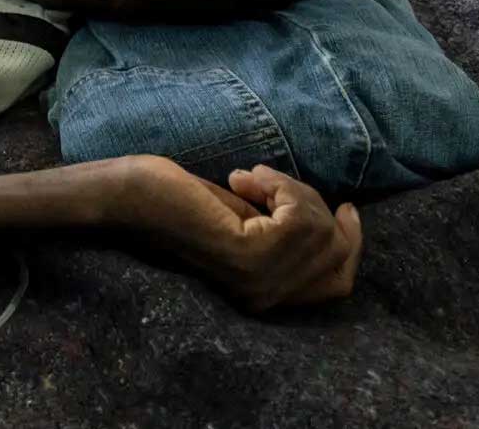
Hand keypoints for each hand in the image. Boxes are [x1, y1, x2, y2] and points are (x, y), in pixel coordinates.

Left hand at [112, 155, 362, 311]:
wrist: (127, 195)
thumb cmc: (176, 199)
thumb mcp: (246, 220)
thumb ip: (286, 231)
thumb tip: (337, 220)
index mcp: (264, 296)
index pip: (337, 285)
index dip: (350, 245)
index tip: (347, 210)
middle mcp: (265, 299)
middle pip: (336, 253)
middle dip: (314, 206)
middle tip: (269, 183)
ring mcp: (257, 281)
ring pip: (320, 229)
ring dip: (291, 191)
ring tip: (248, 179)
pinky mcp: (246, 255)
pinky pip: (299, 218)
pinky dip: (280, 187)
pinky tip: (242, 179)